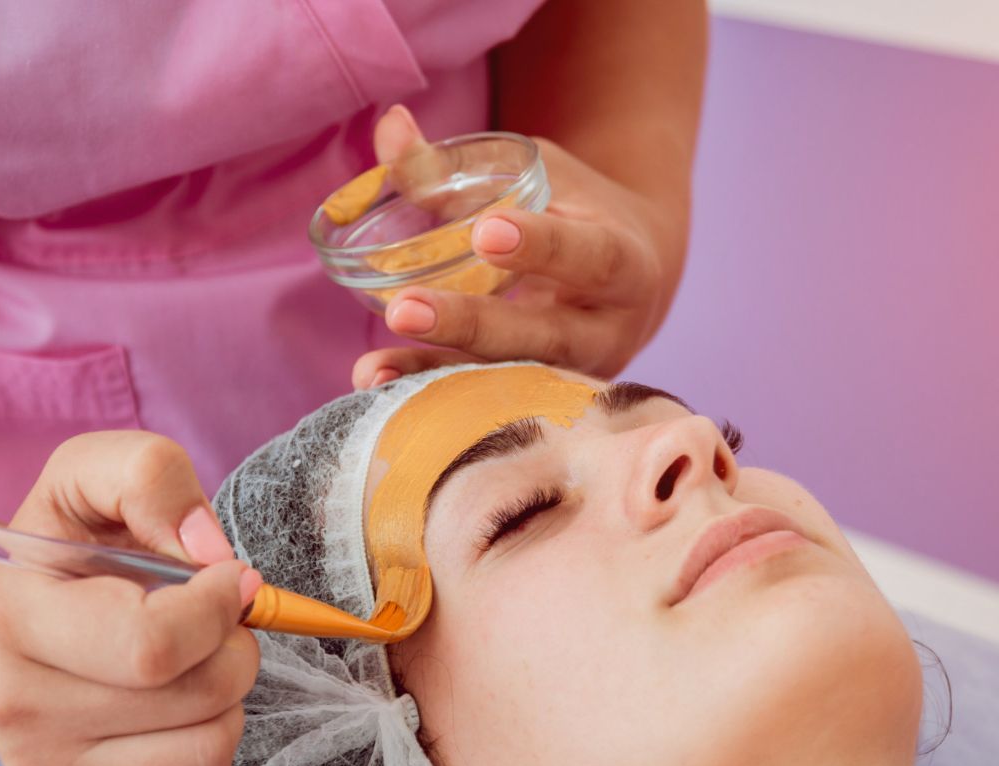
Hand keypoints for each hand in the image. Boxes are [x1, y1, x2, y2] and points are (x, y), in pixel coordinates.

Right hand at [0, 432, 259, 765]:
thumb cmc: (61, 559)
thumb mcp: (90, 480)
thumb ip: (150, 478)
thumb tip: (211, 551)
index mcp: (15, 619)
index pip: (153, 645)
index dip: (218, 608)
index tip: (224, 580)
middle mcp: (16, 709)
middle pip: (197, 698)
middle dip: (235, 649)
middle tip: (212, 625)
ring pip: (208, 754)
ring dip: (227, 703)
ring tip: (190, 671)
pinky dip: (208, 750)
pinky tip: (173, 716)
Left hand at [352, 105, 684, 388]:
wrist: (627, 283)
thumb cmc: (573, 213)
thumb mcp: (538, 178)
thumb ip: (462, 165)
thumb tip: (390, 127)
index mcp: (623, 263)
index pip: (590, 255)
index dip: (543, 246)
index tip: (487, 232)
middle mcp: (605, 332)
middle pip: (543, 338)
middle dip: (472, 325)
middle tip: (405, 309)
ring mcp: (573, 379)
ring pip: (506, 382)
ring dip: (436, 375)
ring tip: (371, 370)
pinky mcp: (539, 406)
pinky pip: (483, 405)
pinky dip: (428, 397)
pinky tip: (375, 385)